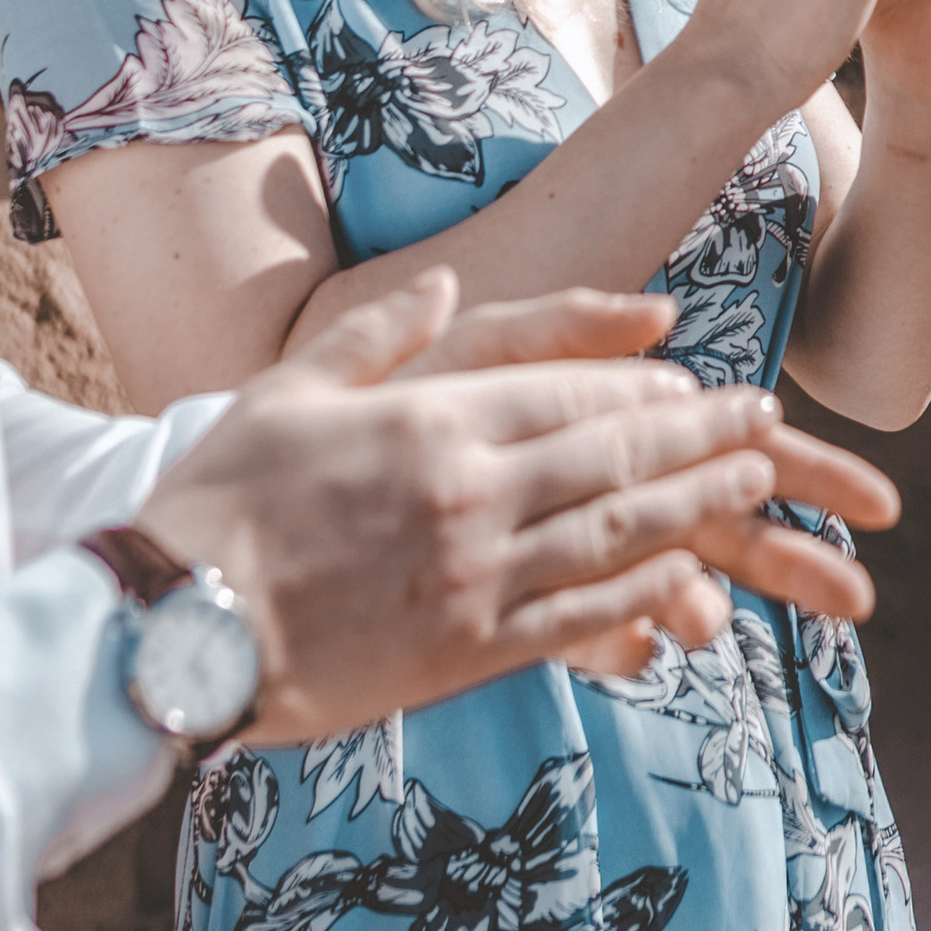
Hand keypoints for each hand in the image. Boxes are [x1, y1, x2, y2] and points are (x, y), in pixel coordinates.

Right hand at [137, 273, 900, 731]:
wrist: (169, 628)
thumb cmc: (216, 502)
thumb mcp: (291, 387)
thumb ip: (383, 335)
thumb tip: (447, 279)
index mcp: (432, 422)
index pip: (568, 391)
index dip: (642, 384)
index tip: (693, 377)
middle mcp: (471, 493)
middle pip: (613, 454)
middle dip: (697, 434)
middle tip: (761, 419)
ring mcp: (475, 576)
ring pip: (614, 532)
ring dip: (693, 504)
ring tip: (750, 486)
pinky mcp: (465, 651)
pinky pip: (577, 618)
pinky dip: (641, 595)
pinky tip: (689, 581)